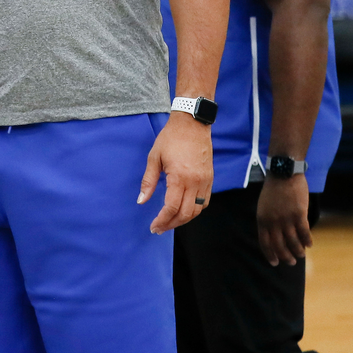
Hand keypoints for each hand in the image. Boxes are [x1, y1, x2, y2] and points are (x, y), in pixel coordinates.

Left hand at [138, 112, 212, 233]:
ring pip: (197, 210)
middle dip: (171, 224)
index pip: (171, 207)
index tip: (153, 226)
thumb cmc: (170, 139)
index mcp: (180, 177)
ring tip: (170, 222)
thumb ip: (148, 181)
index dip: (162, 220)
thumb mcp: (154, 158)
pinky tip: (184, 210)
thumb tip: (141, 200)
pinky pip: (205, 202)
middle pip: (185, 213)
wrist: (192, 124)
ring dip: (184, 219)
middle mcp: (195, 182)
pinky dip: (195, 210)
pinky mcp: (210, 179)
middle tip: (159, 228)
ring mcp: (205, 181)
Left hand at [257, 174, 311, 265]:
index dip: (270, 254)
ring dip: (297, 250)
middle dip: (285, 256)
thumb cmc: (273, 190)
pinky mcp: (299, 214)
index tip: (275, 263)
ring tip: (301, 255)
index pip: (265, 242)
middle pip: (279, 245)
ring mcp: (286, 218)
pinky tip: (309, 245)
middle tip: (291, 262)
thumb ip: (268, 221)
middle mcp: (273, 221)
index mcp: (262, 219)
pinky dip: (307, 240)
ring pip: (293, 241)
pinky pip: (304, 232)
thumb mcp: (263, 206)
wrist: (283, 174)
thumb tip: (274, 236)